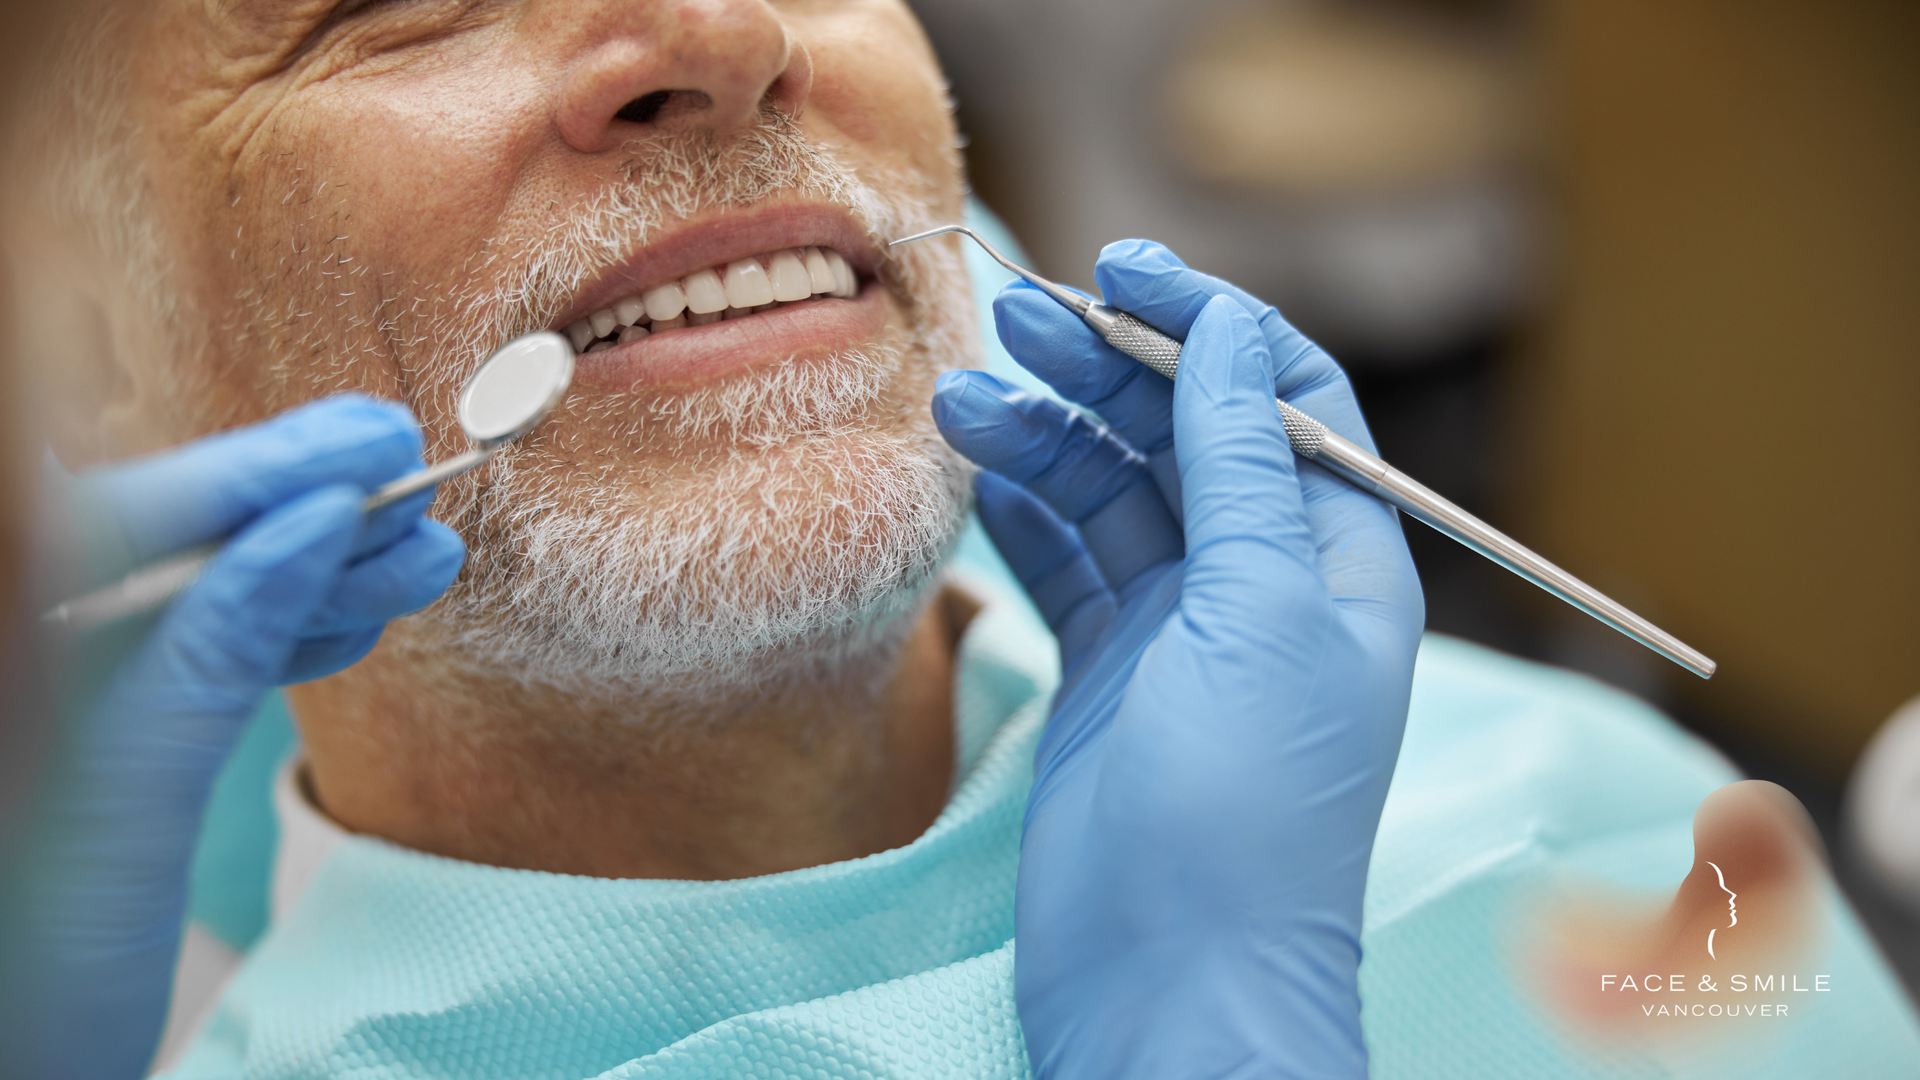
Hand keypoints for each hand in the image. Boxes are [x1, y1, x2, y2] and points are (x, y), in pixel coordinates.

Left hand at [2, 395, 465, 1079]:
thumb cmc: (18, 985)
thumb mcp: (115, 801)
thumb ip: (205, 650)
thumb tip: (308, 523)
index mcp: (8, 640)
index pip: (123, 514)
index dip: (255, 469)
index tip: (369, 442)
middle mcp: (31, 646)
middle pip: (167, 544)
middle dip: (297, 512)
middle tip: (411, 475)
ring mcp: (60, 699)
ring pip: (196, 602)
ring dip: (312, 576)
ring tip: (420, 555)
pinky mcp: (93, 747)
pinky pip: (194, 665)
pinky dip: (280, 641)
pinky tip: (355, 619)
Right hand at [932, 241, 1424, 1077]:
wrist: (1171, 987)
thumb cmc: (1244, 812)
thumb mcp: (1265, 615)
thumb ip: (1245, 465)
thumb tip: (1229, 328)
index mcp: (1337, 559)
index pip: (1284, 399)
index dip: (1211, 326)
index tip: (1124, 271)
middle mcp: (1263, 583)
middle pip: (1184, 434)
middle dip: (1107, 370)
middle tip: (1014, 319)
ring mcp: (1179, 631)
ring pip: (1112, 495)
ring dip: (1046, 438)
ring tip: (963, 402)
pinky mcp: (1105, 675)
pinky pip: (1065, 564)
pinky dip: (1023, 512)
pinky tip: (975, 470)